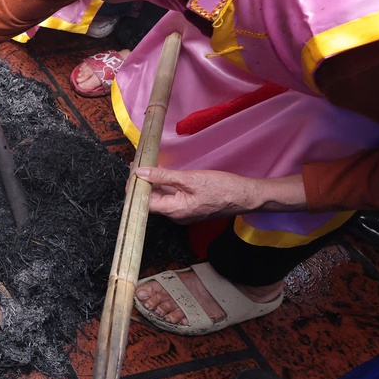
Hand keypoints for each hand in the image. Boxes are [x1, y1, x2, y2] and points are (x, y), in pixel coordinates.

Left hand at [134, 167, 305, 223]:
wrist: (246, 196)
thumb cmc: (222, 188)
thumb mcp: (190, 179)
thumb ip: (163, 176)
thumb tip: (140, 173)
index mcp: (175, 211)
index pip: (144, 203)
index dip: (135, 188)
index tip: (132, 171)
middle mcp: (176, 215)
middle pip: (150, 200)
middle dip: (141, 183)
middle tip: (137, 164)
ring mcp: (182, 211)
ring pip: (160, 197)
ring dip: (152, 182)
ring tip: (145, 164)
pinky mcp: (189, 205)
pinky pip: (171, 195)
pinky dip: (164, 183)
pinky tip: (160, 171)